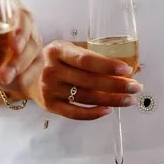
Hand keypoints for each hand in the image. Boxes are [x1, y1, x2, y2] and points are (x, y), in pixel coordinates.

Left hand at [0, 3, 44, 98]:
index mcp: (4, 7)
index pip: (17, 11)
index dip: (18, 26)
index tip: (12, 43)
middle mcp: (22, 21)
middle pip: (29, 33)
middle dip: (18, 56)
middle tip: (4, 72)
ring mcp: (31, 39)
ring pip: (33, 52)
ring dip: (20, 69)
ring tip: (3, 80)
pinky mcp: (34, 57)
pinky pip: (36, 68)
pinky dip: (25, 78)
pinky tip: (13, 84)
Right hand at [26, 40, 140, 119]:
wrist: (27, 74)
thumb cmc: (57, 60)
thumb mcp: (70, 49)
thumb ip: (97, 55)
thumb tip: (134, 65)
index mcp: (57, 50)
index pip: (86, 59)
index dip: (108, 65)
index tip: (127, 70)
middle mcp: (51, 70)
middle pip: (89, 81)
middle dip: (117, 85)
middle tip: (136, 88)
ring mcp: (49, 89)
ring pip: (86, 97)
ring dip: (111, 100)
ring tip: (129, 100)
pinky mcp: (50, 105)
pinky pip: (75, 113)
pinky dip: (93, 113)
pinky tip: (108, 109)